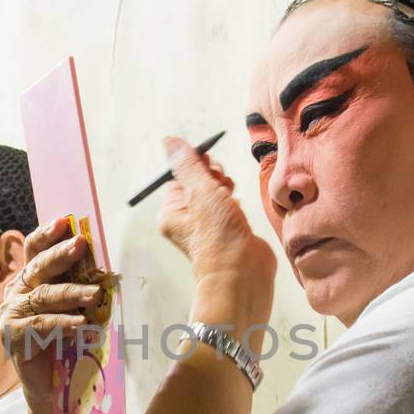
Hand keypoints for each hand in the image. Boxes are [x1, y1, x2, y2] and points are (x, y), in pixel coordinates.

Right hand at [0, 217, 106, 413]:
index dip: (47, 234)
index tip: (66, 221)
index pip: (33, 251)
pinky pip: (41, 326)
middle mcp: (15, 293)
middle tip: (81, 245)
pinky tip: (80, 324)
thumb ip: (76, 288)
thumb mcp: (70, 308)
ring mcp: (12, 315)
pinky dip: (62, 324)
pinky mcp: (13, 337)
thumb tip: (104, 268)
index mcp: (27, 281)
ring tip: (94, 295)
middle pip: (37, 268)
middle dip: (61, 255)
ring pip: (43, 297)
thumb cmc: (61, 342)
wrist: (45, 385)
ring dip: (71, 293)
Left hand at [157, 136, 276, 286]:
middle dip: (212, 176)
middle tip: (220, 183)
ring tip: (230, 197)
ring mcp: (206, 226)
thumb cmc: (218, 236)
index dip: (195, 165)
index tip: (208, 163)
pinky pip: (227, 205)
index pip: (179, 176)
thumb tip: (170, 141)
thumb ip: (187, 164)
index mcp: (171, 212)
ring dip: (224, 188)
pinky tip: (237, 208)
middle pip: (197, 182)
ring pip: (214, 192)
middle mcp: (185, 220)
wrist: (243, 272)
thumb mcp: (200, 190)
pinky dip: (233, 202)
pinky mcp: (226, 230)